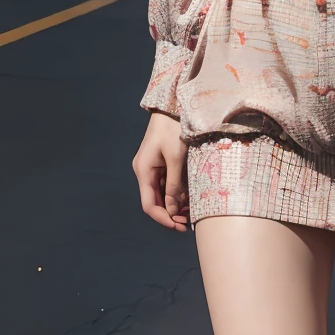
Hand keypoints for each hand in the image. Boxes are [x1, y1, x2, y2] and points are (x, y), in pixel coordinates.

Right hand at [132, 112, 189, 231]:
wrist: (173, 108)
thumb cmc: (174, 129)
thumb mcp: (176, 158)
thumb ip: (174, 185)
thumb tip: (173, 210)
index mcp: (144, 171)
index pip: (149, 204)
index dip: (163, 218)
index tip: (178, 226)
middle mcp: (145, 172)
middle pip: (155, 201)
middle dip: (170, 214)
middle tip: (187, 223)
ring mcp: (152, 168)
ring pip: (162, 195)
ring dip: (174, 206)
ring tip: (190, 214)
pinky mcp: (161, 164)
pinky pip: (166, 185)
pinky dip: (176, 194)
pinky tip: (189, 200)